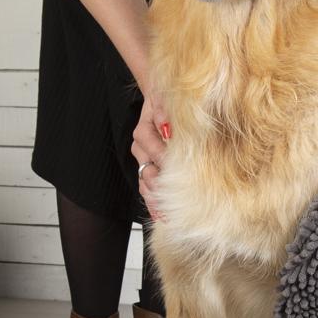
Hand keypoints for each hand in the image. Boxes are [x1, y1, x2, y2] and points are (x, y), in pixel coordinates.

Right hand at [132, 91, 169, 219]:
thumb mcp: (167, 100)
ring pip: (146, 183)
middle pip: (147, 171)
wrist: (161, 100)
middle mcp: (141, 148)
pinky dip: (154, 203)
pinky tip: (161, 217)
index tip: (177, 171)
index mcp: (144, 130)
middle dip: (161, 187)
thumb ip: (165, 112)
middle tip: (175, 202)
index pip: (151, 147)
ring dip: (156, 200)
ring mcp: (143, 160)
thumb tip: (167, 126)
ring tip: (167, 217)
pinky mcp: (148, 168)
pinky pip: (147, 188)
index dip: (163, 158)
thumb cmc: (167, 101)